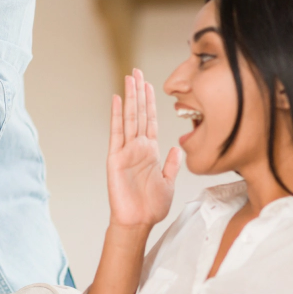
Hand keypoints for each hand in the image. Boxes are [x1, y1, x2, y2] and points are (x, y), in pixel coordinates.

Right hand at [106, 69, 179, 228]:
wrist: (138, 222)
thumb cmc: (151, 206)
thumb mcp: (168, 182)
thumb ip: (172, 164)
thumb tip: (176, 148)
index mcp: (150, 151)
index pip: (150, 120)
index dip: (150, 102)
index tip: (150, 84)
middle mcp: (137, 147)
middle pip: (139, 113)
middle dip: (139, 92)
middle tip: (137, 71)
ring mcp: (126, 150)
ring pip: (129, 117)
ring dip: (130, 97)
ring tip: (129, 78)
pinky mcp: (116, 157)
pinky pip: (116, 132)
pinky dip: (116, 115)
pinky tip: (116, 99)